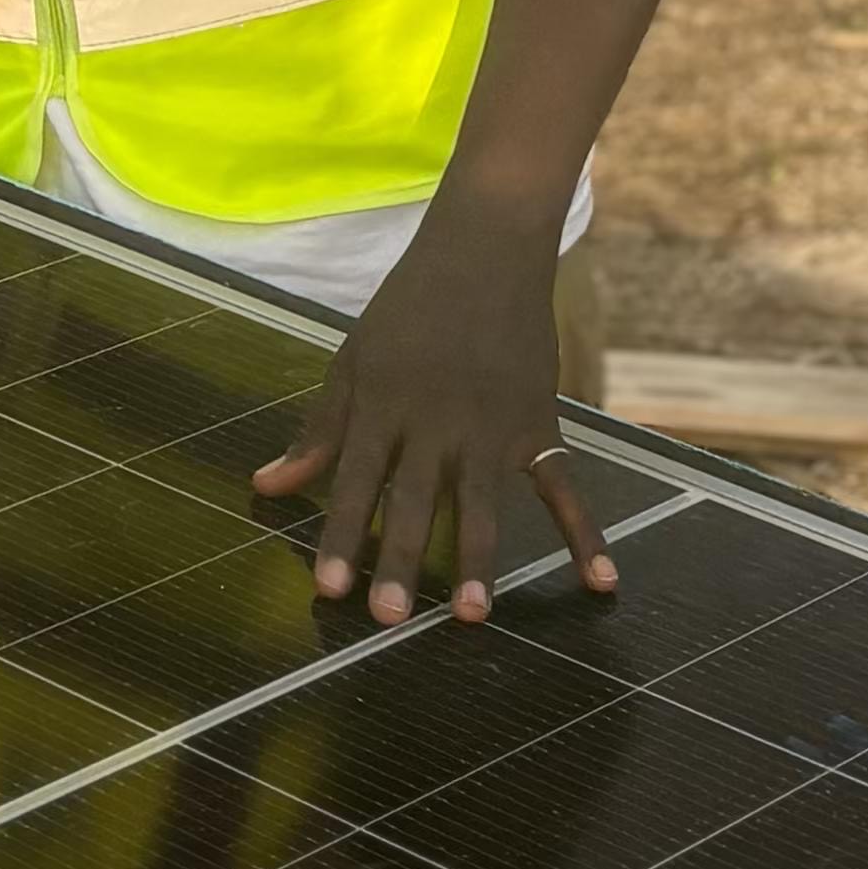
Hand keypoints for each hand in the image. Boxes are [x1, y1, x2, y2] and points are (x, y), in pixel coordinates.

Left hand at [251, 194, 618, 626]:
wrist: (484, 248)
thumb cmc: (409, 307)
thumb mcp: (354, 360)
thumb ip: (318, 430)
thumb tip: (266, 485)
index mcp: (383, 405)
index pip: (355, 481)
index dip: (341, 536)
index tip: (330, 590)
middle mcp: (435, 421)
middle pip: (414, 500)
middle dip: (401, 560)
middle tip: (388, 620)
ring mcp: (491, 425)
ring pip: (482, 503)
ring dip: (478, 560)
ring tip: (472, 616)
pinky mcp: (538, 422)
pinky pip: (563, 486)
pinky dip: (586, 533)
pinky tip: (601, 580)